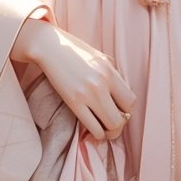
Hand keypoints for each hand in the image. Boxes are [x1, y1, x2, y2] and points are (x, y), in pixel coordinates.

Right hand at [12, 17, 134, 141]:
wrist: (50, 46)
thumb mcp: (100, 57)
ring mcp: (88, 94)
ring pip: (111, 125)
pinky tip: (91, 130)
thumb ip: (112, 74)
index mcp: (110, 72)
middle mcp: (102, 83)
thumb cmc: (75, 51)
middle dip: (119, 125)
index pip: (130, 101)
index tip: (118, 111)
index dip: (126, 110)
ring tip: (103, 129)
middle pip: (123, 117)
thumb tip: (119, 95)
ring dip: (109, 132)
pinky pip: (93, 127)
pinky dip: (96, 133)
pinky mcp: (73, 102)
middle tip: (111, 124)